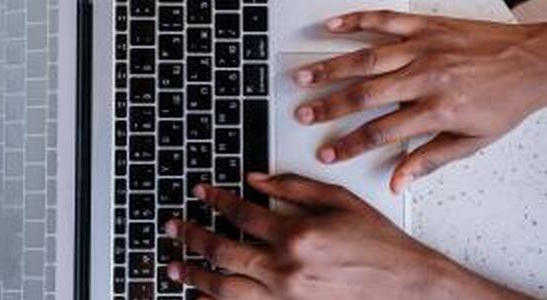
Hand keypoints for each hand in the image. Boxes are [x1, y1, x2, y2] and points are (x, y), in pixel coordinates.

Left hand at [164, 174, 530, 299]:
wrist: (406, 286)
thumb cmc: (378, 244)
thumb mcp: (339, 201)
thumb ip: (293, 187)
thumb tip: (256, 179)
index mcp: (297, 234)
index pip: (241, 213)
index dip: (215, 200)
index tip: (201, 193)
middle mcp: (285, 268)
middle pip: (223, 250)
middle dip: (191, 236)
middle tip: (173, 227)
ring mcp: (285, 296)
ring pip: (224, 286)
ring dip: (194, 275)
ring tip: (174, 266)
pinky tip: (201, 298)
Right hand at [293, 11, 546, 192]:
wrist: (537, 60)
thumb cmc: (505, 99)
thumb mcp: (472, 141)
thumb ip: (430, 160)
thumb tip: (399, 181)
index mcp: (436, 109)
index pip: (380, 132)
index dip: (349, 145)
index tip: (327, 152)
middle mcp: (425, 77)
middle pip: (364, 94)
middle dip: (327, 106)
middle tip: (301, 113)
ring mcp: (423, 48)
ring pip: (366, 59)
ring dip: (330, 68)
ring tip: (303, 75)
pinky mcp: (426, 27)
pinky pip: (385, 21)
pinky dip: (356, 22)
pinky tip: (332, 26)